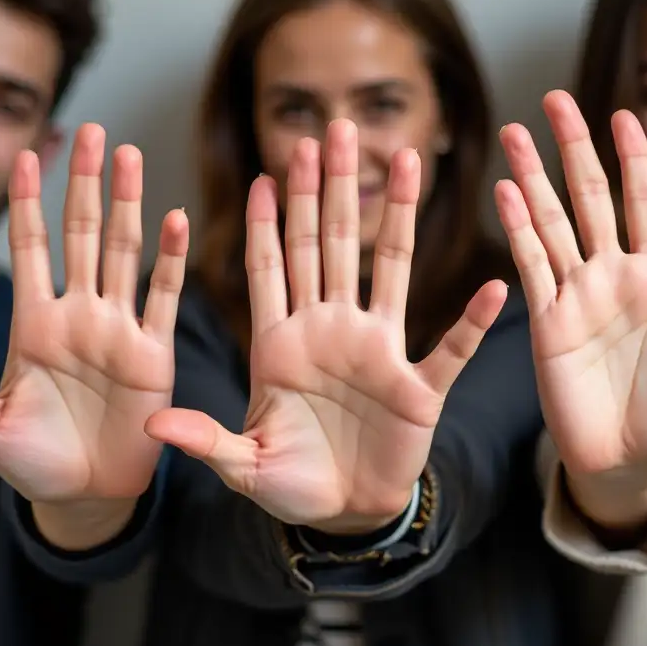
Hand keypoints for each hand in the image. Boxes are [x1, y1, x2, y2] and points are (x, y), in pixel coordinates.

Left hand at [0, 124, 188, 547]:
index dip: (27, 206)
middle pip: (82, 235)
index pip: (29, 251)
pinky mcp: (153, 353)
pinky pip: (163, 299)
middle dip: (84, 184)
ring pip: (124, 253)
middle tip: (93, 131)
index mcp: (33, 325)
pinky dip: (170, 260)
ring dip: (127, 203)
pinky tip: (175, 220)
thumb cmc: (32, 463)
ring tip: (130, 156)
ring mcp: (117, 330)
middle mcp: (78, 315)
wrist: (87, 494)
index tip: (25, 158)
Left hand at [146, 119, 506, 535]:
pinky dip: (472, 325)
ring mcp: (377, 354)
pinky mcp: (419, 389)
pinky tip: (492, 288)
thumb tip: (154, 428)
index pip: (272, 268)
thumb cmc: (289, 482)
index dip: (268, 223)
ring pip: (389, 269)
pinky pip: (450, 350)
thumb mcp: (242, 466)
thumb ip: (205, 441)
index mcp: (281, 344)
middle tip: (331, 130)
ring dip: (398, 215)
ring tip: (406, 160)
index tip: (265, 175)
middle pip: (329, 246)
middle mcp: (330, 333)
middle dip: (328, 188)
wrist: (343, 515)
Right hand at [495, 91, 646, 525]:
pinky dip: (517, 230)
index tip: (622, 113)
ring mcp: (575, 296)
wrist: (630, 461)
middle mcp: (611, 276)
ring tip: (514, 134)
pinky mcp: (546, 323)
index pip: (642, 202)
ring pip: (550, 222)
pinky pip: (530, 267)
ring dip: (531, 177)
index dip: (633, 158)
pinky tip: (506, 194)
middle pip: (587, 197)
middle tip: (553, 100)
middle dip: (571, 148)